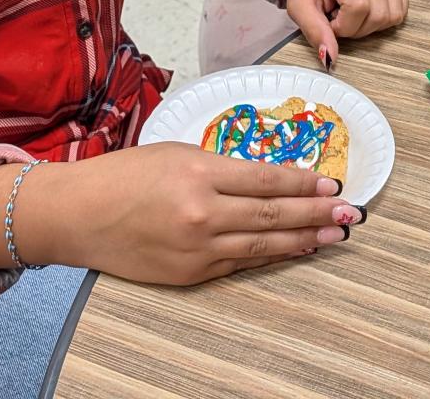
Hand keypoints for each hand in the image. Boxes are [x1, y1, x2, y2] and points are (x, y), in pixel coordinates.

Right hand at [11, 144, 363, 284]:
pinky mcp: (188, 274)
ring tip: (334, 237)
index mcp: (198, 172)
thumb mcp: (175, 154)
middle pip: (271, 214)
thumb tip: (268, 180)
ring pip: (261, 245)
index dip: (303, 183)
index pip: (265, 179)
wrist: (78, 214)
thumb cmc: (124, 175)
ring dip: (302, 240)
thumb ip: (220, 168)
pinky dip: (269, 257)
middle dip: (316, 215)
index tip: (332, 185)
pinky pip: (238, 264)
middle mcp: (201, 213)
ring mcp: (196, 249)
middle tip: (350, 214)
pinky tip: (292, 251)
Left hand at [267, 0, 407, 67]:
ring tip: (353, 13)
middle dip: (357, 29)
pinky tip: (367, 9)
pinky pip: (401, 10)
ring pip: (392, 16)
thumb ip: (314, 31)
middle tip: (340, 18)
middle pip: (378, 14)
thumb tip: (331, 58)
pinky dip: (383, 19)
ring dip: (371, 25)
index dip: (345, 26)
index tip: (331, 22)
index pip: (358, 7)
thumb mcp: (299, 7)